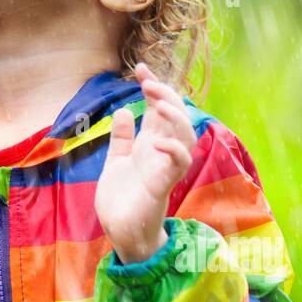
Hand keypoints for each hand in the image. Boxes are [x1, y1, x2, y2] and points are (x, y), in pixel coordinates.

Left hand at [95, 63, 197, 264]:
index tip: (140, 69)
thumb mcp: (116, 161)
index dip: (153, 88)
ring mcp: (164, 168)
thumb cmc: (121, 200)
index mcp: (149, 145)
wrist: (120, 232)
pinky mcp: (163, 185)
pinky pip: (179, 164)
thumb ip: (121, 138)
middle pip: (176, 116)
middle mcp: (160, 153)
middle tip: (148, 81)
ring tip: (157, 101)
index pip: (159, 110)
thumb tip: (126, 111)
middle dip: (166, 95)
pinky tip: (158, 140)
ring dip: (175, 116)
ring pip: (186, 135)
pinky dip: (173, 149)